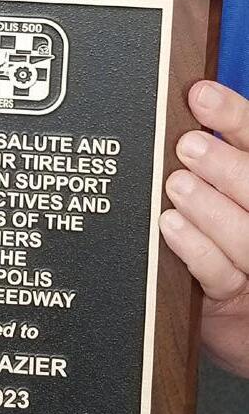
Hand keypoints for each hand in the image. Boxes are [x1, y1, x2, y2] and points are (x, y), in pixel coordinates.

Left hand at [160, 80, 248, 377]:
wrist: (232, 317)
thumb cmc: (218, 240)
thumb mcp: (220, 190)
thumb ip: (209, 154)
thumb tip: (180, 104)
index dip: (234, 116)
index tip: (201, 96)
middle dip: (226, 165)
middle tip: (187, 147)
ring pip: (246, 234)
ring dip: (209, 206)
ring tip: (177, 186)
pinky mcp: (237, 300)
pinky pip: (221, 275)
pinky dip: (196, 248)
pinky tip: (173, 227)